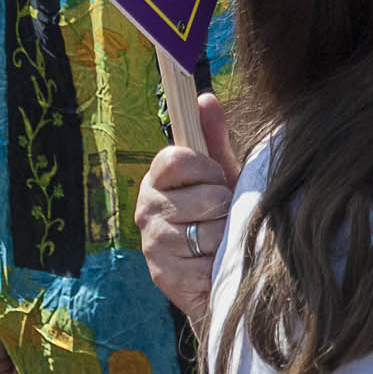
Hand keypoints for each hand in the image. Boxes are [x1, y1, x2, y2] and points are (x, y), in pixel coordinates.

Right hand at [134, 93, 239, 323]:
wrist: (223, 274)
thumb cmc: (221, 217)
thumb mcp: (221, 175)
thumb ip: (213, 138)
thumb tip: (204, 97)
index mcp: (156, 180)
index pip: (176, 158)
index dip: (206, 168)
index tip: (213, 178)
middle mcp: (146, 210)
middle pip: (204, 194)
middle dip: (224, 206)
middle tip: (219, 217)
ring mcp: (153, 245)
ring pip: (210, 228)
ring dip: (226, 235)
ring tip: (220, 242)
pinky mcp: (164, 276)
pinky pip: (209, 259)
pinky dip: (221, 262)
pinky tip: (214, 265)